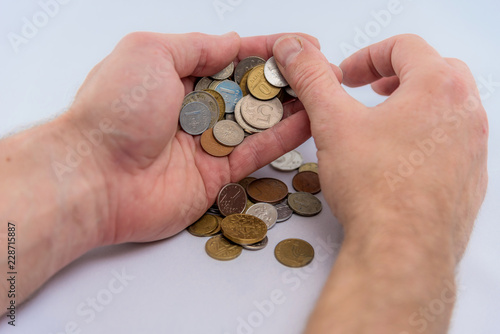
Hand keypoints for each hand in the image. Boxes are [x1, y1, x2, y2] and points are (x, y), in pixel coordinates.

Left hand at [65, 32, 321, 244]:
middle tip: (319, 70)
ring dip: (290, 107)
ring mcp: (206, 143)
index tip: (298, 45)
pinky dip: (282, 138)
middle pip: (248, 91)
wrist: (95, 177)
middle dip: (283, 80)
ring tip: (323, 92)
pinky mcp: (215, 175)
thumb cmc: (116, 108)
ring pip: (257, 122)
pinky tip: (309, 121)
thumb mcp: (150, 52)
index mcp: (176, 76)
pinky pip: (255, 152)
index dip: (265, 51)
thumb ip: (196, 47)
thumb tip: (231, 42)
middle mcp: (194, 109)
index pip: (230, 59)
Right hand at [273, 34, 487, 259]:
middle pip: (434, 70)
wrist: (402, 249)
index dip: (368, 56)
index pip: (405, 47)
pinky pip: (453, 142)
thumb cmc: (376, 189)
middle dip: (396, 75)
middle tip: (369, 91)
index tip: (347, 76)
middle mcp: (466, 113)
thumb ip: (312, 78)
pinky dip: (427, 137)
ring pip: (447, 107)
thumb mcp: (332, 123)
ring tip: (384, 124)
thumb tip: (294, 50)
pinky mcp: (471, 177)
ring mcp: (474, 147)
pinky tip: (399, 160)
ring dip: (414, 104)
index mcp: (438, 87)